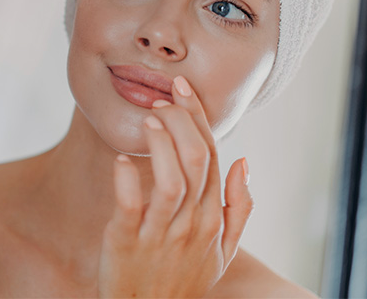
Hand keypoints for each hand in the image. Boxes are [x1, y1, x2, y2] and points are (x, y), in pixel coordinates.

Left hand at [98, 76, 252, 297]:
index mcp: (213, 218)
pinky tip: (121, 159)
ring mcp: (160, 234)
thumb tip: (245, 162)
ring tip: (149, 119)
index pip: (213, 156)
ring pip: (171, 181)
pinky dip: (126, 179)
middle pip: (197, 161)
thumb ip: (238, 208)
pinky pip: (131, 206)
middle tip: (163, 98)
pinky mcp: (127, 242)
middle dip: (182, 120)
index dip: (199, 117)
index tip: (182, 88)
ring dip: (161, 144)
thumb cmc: (182, 279)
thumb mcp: (222, 251)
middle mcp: (192, 224)